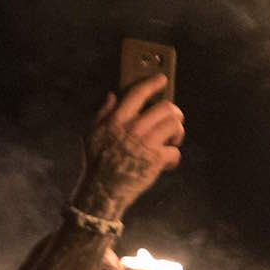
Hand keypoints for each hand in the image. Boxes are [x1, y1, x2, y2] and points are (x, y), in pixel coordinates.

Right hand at [75, 78, 183, 218]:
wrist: (102, 191)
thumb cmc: (96, 162)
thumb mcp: (91, 133)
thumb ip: (102, 112)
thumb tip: (112, 95)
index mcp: (117, 119)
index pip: (138, 93)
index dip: (152, 83)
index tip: (162, 79)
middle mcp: (133, 128)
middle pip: (166, 108)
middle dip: (174, 112)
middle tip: (173, 120)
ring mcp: (146, 143)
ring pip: (175, 125)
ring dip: (177, 133)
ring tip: (171, 140)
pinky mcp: (156, 160)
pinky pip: (175, 151)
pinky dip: (173, 157)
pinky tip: (166, 162)